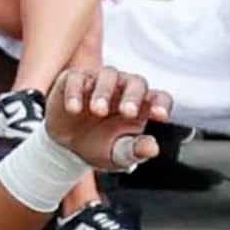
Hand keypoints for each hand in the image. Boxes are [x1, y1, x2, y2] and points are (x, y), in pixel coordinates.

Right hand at [39, 65, 169, 169]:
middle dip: (133, 96)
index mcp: (141, 106)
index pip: (160, 98)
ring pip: (108, 75)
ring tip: (98, 110)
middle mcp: (123, 89)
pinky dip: (75, 91)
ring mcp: (99, 81)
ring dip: (104, 92)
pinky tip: (74, 109)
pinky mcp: (74, 80)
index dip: (162, 104)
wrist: (66, 146)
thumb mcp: (118, 154)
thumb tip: (153, 148)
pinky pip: (77, 78)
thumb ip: (135, 151)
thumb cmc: (99, 145)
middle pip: (136, 82)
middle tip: (127, 112)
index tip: (161, 117)